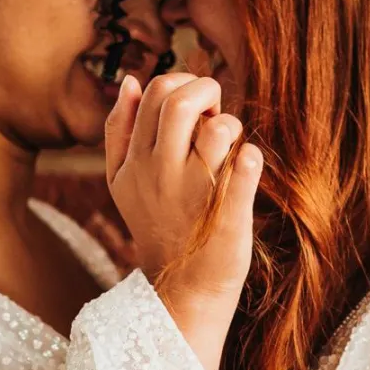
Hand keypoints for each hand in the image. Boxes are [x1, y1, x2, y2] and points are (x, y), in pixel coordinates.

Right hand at [105, 72, 261, 369]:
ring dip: (230, 126)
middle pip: (181, 100)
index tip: (196, 104)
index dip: (184, 83)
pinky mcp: (228, 215)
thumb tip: (131, 80)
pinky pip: (245, 170)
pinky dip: (250, 159)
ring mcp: (196, 193)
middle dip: (208, 90)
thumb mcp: (122, 179)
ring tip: (229, 148)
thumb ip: (119, 128)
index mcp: (137, 159)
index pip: (158, 90)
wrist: (180, 288)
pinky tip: (248, 160)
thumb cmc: (157, 224)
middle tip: (215, 112)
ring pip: (217, 129)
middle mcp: (161, 172)